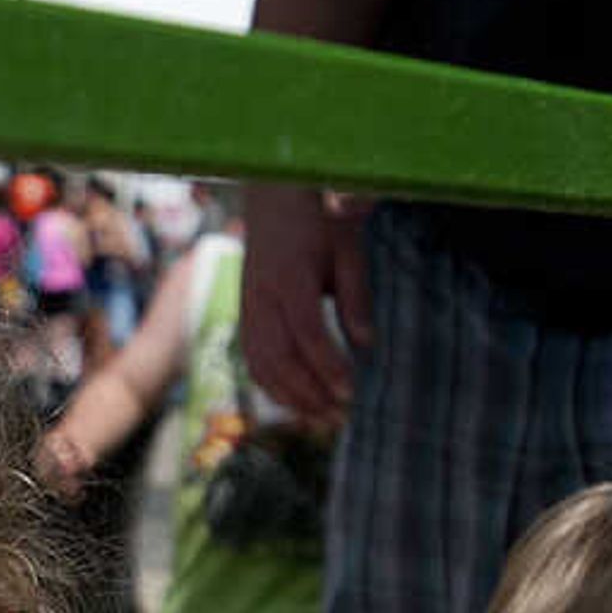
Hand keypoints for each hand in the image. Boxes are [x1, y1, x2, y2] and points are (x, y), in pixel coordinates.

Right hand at [238, 182, 370, 426]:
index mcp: (288, 276)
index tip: (351, 392)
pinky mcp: (245, 313)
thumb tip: (366, 345)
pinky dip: (272, 385)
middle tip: (340, 418)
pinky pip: (252, 358)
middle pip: (279, 357)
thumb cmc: (317, 217)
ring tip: (321, 419)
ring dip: (290, 397)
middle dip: (310, 393)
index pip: (307, 332)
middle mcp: (260, 296)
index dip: (328, 366)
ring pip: (261, 364)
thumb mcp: (347, 247)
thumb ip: (355, 296)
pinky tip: (295, 401)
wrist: (272, 193)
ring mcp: (248, 306)